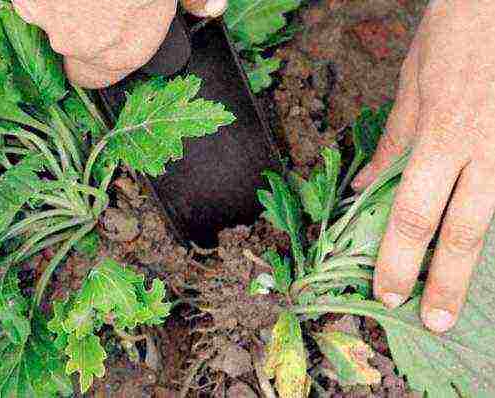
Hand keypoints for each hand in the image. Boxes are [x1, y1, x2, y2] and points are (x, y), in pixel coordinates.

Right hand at [12, 0, 226, 87]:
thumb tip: (209, 9)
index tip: (100, 42)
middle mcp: (82, 46)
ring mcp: (49, 19)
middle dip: (81, 27)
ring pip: (49, 19)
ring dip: (61, 5)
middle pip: (72, 48)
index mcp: (124, 52)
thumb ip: (197, 0)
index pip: (94, 79)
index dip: (95, 63)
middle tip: (96, 2)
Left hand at [352, 0, 494, 332]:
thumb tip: (366, 188)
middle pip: (464, 234)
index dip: (398, 260)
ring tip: (456, 294)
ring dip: (470, 261)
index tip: (388, 291)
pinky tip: (477, 242)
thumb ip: (394, 143)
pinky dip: (489, 221)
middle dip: (447, 284)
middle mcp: (484, 151)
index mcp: (443, 136)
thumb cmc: (456, 36)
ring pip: (493, 220)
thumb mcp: (412, 87)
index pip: (413, 214)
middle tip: (435, 321)